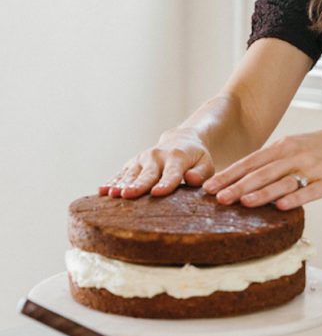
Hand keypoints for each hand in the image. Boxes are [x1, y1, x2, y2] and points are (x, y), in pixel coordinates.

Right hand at [99, 130, 215, 198]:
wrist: (180, 140)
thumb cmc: (195, 158)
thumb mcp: (205, 163)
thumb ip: (201, 172)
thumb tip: (192, 180)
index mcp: (177, 158)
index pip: (172, 174)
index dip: (165, 184)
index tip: (157, 193)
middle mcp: (157, 157)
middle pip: (147, 174)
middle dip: (138, 185)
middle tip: (128, 195)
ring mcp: (142, 159)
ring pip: (130, 174)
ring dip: (120, 184)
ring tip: (111, 195)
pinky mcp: (132, 163)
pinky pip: (121, 174)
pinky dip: (111, 182)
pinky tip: (101, 191)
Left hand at [202, 130, 321, 209]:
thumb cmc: (317, 150)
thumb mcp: (292, 148)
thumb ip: (269, 161)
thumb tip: (238, 177)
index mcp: (283, 146)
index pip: (250, 161)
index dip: (229, 174)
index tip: (208, 187)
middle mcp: (295, 154)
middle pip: (262, 172)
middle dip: (238, 185)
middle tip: (217, 198)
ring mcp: (312, 167)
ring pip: (283, 181)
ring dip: (262, 192)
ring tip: (242, 202)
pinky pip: (309, 191)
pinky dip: (295, 199)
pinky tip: (281, 207)